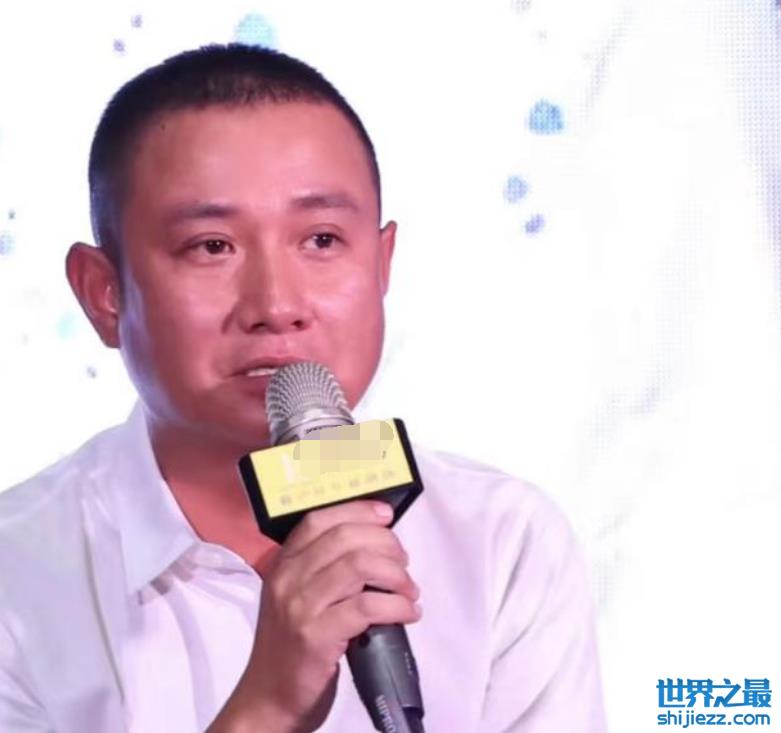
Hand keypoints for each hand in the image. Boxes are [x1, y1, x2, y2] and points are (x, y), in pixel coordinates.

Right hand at [208, 500, 420, 732]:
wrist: (268, 699)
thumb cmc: (291, 646)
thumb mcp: (296, 597)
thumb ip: (323, 569)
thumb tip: (374, 546)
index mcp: (283, 564)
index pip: (319, 520)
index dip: (357, 511)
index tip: (386, 515)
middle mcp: (288, 579)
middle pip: (344, 538)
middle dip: (385, 543)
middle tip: (403, 561)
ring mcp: (299, 607)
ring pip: (358, 566)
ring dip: (395, 574)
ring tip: (408, 589)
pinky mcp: (316, 637)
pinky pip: (366, 607)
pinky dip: (396, 606)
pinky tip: (407, 613)